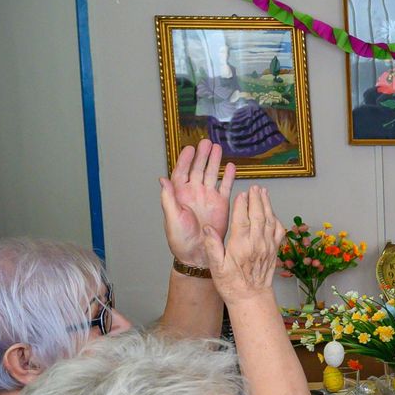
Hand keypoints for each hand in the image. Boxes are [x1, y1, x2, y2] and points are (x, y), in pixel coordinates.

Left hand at [159, 142, 236, 269]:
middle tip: (206, 142)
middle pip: (197, 169)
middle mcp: (194, 193)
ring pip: (212, 174)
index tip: (189, 148)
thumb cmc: (180, 238)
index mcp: (180, 194)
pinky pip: (225, 187)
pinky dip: (228, 176)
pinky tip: (231, 166)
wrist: (198, 252)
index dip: (185, 160)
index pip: (181, 172)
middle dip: (202, 155)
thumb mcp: (171, 217)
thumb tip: (162, 179)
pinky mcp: (221, 204)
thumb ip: (168, 198)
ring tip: (218, 148)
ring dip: (214, 161)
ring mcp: (208, 197)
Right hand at [201, 187, 284, 302]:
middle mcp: (257, 244)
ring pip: (270, 221)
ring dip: (267, 205)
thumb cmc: (231, 283)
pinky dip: (276, 218)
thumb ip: (212, 246)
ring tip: (264, 192)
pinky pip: (278, 231)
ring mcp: (268, 247)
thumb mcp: (216, 267)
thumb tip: (208, 228)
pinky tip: (271, 212)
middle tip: (255, 187)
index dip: (242, 205)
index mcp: (241, 247)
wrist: (251, 296)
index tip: (241, 193)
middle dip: (257, 200)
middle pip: (259, 216)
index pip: (243, 221)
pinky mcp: (274, 250)